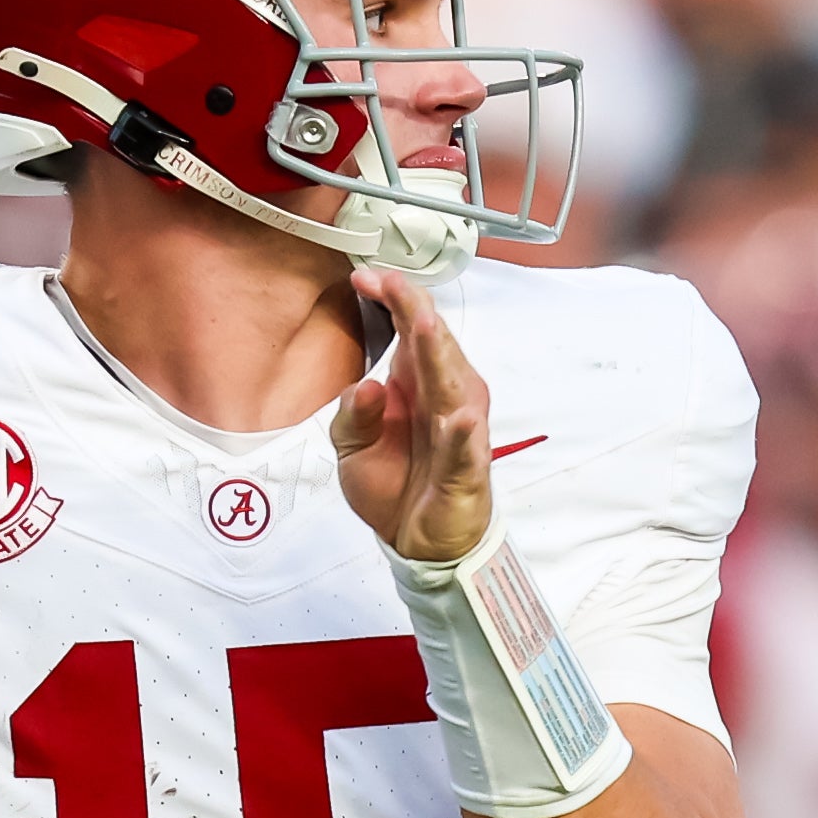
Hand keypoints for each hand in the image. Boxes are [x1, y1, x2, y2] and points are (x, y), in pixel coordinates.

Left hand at [330, 265, 493, 563]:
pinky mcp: (466, 468)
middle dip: (414, 311)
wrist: (415, 539)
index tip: (365, 278)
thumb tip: (365, 385)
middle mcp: (443, 395)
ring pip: (452, 384)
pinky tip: (458, 417)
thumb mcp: (351, 446)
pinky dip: (463, 433)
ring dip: (439, 354)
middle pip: (434, 344)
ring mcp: (459, 429)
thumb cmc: (394, 483)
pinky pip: (466, 448)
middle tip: (393, 285)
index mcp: (416, 381)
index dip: (393, 299)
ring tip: (422, 325)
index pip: (411, 326)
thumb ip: (352, 413)